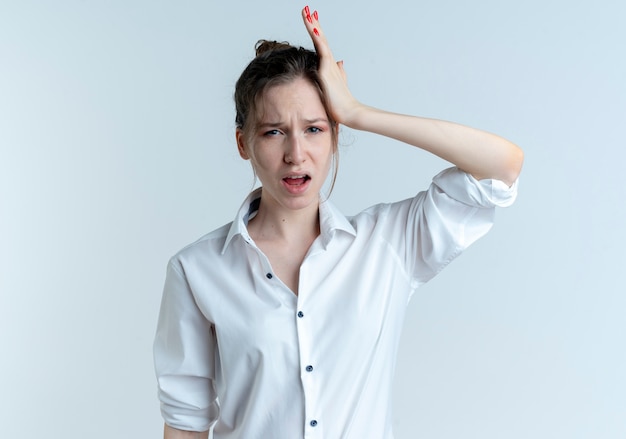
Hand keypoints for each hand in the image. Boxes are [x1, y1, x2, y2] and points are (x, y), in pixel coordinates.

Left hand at [301, 6, 361, 125]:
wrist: (350, 112)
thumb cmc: (342, 104)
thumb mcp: (337, 87)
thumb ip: (339, 73)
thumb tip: (341, 62)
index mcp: (330, 67)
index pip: (321, 46)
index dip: (317, 32)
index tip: (312, 19)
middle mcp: (330, 63)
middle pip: (321, 39)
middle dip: (314, 23)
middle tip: (308, 9)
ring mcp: (329, 66)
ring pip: (320, 40)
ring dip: (313, 25)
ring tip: (307, 11)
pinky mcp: (326, 70)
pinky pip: (321, 50)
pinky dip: (317, 38)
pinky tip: (313, 28)